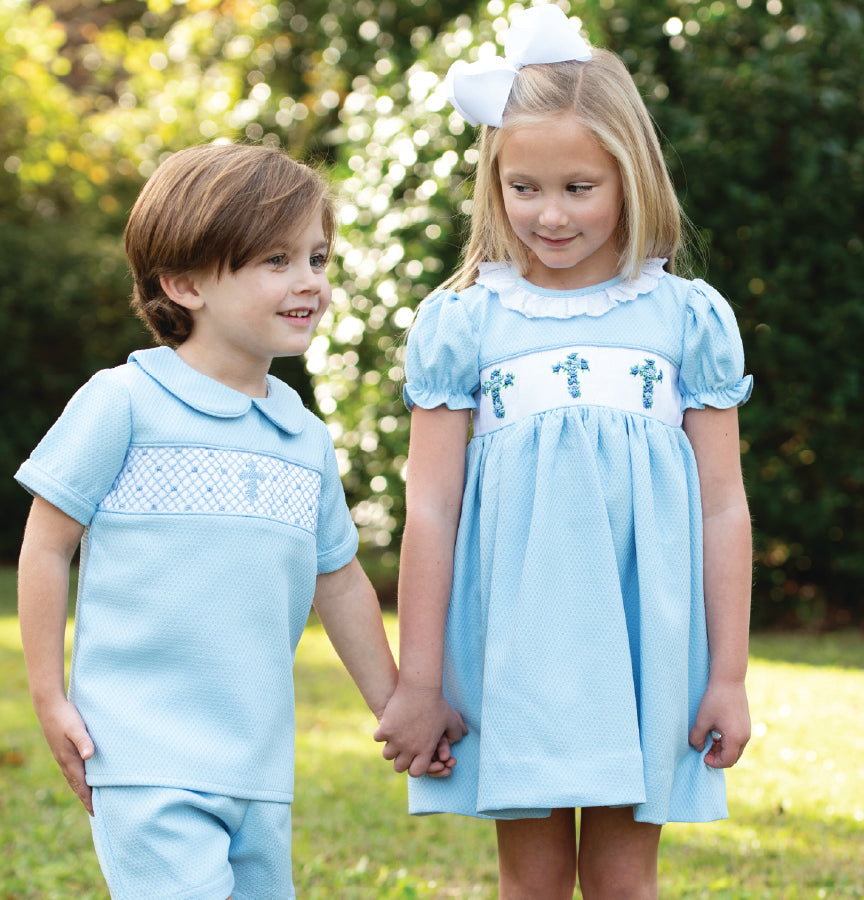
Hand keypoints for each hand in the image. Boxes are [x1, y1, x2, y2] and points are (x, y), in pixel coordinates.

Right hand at [35, 697, 94, 813]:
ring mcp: (62, 756)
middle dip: (86, 799)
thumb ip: (83, 741)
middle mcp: (64, 761)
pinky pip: (71, 770)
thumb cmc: (66, 716)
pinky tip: (82, 777)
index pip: (81, 784)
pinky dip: (77, 779)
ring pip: (73, 778)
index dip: (88, 798)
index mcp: (69, 759)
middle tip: (95, 812)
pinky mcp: (62, 750)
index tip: (96, 811)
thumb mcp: (76, 728)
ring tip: (90, 800)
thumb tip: (89, 756)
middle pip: (76, 785)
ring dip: (81, 790)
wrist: (49, 706)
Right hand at [374, 683, 466, 777]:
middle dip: (401, 761)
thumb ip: (457, 732)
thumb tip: (460, 738)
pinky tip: (386, 727)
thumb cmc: (437, 703)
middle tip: (402, 751)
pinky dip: (381, 734)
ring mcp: (396, 739)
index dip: (415, 768)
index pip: (416, 772)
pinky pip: (378, 738)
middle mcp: (410, 748)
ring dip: (390, 749)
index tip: (414, 760)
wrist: (420, 688)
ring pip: (387, 755)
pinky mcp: (385, 728)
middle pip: (399, 767)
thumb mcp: (451, 719)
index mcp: (425, 749)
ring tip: (393, 740)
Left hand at [689, 677, 749, 768]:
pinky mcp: (745, 723)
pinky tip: (715, 733)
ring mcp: (747, 730)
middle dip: (718, 757)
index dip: (714, 762)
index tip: (702, 756)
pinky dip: (727, 742)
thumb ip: (697, 737)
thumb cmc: (715, 699)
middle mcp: (745, 736)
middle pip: (733, 757)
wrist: (729, 680)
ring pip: (736, 749)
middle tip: (704, 749)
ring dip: (722, 749)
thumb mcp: (702, 719)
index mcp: (736, 738)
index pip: (727, 761)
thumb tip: (698, 748)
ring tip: (708, 741)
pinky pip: (738, 740)